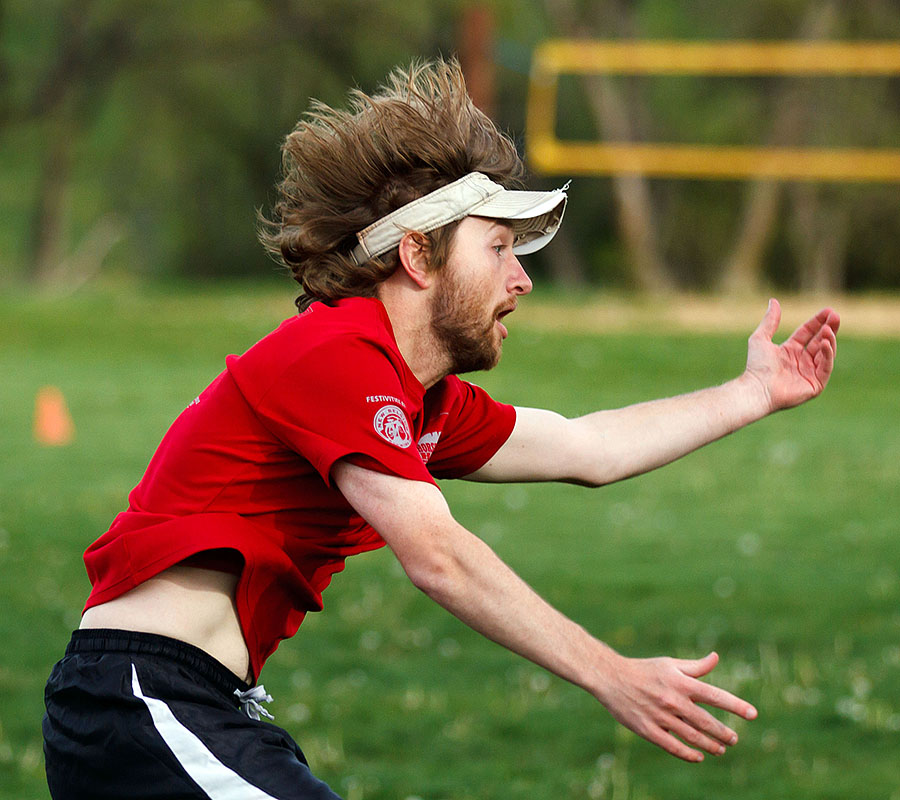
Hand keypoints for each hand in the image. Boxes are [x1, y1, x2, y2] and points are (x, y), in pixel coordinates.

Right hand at [598, 651, 756, 762]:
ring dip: (710, 745)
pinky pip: (672, 746)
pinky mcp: (648, 730)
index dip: (736, 705)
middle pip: (706, 722)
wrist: (611, 677)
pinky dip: (688, 754)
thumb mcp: (669, 664)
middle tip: (734, 739)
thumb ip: (695, 667)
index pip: (715, 695)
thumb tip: (716, 658)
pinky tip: (699, 756)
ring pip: (692, 737)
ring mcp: (661, 716)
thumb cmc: (644, 669)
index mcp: (680, 682)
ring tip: (721, 749)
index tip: (753, 714)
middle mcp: (673, 700)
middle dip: (724, 733)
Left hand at [744, 298, 839, 411]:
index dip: (817, 322)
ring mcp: (809, 373)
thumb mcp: (761, 338)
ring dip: (829, 340)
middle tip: (836, 316)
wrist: (757, 388)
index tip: (828, 310)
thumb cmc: (756, 366)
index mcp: (790, 351)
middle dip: (829, 328)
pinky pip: (825, 368)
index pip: (808, 333)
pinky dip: (828, 355)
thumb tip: (773, 301)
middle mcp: (801, 361)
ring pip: (825, 354)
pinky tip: (826, 343)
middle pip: (820, 342)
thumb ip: (770, 321)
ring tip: (828, 329)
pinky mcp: (815, 385)